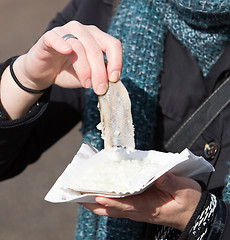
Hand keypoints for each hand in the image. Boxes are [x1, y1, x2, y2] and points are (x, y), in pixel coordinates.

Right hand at [14, 21, 122, 94]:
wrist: (45, 73)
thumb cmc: (68, 72)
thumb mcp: (90, 76)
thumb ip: (100, 74)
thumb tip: (112, 79)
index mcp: (96, 38)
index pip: (113, 45)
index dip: (116, 62)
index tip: (114, 79)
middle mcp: (83, 31)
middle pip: (96, 48)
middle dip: (99, 72)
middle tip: (100, 90)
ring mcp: (65, 31)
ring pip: (78, 47)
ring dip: (84, 69)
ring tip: (86, 84)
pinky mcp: (48, 37)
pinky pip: (55, 38)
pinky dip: (61, 44)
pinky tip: (67, 51)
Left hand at [81, 173, 201, 230]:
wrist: (193, 214)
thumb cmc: (188, 202)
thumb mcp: (184, 190)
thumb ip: (169, 182)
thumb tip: (155, 174)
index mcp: (149, 208)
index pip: (125, 206)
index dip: (111, 201)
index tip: (96, 196)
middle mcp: (138, 210)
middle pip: (111, 209)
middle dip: (93, 203)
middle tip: (77, 194)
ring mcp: (136, 209)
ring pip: (111, 208)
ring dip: (95, 201)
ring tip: (82, 191)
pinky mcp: (137, 205)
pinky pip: (117, 204)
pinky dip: (105, 198)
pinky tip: (99, 190)